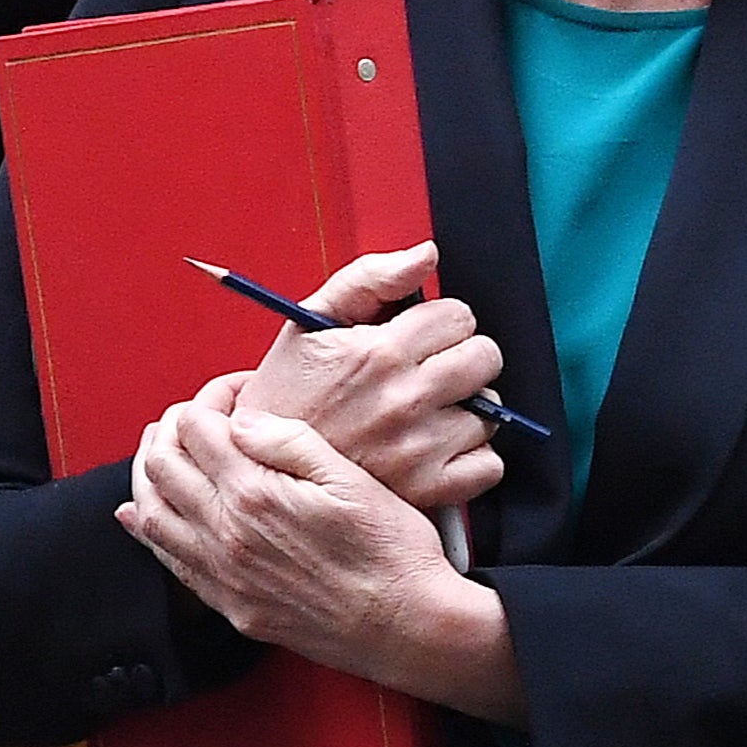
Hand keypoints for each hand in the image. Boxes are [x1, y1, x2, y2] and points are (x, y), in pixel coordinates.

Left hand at [116, 400, 526, 726]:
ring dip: (149, 473)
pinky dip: (147, 530)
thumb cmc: (390, 552)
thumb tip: (241, 418)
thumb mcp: (350, 478)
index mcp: (255, 495)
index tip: (238, 393)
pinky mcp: (230, 605)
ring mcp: (223, 575)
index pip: (198, 427)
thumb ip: (288, 440)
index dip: (212, 397)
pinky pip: (169, 562)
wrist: (404, 626)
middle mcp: (226, 536)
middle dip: (172, 427)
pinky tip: (143, 514)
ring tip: (165, 451)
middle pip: (162, 465)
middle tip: (199, 416)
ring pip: (152, 513)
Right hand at [239, 241, 506, 511]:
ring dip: (466, 407)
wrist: (257, 469)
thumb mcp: (312, 321)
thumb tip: (425, 255)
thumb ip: (371, 277)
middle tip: (430, 368)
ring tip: (427, 410)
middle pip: (484, 358)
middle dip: (461, 355)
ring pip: (489, 411)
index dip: (439, 321)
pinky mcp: (427, 491)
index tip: (420, 336)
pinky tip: (439, 446)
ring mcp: (418, 450)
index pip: (459, 315)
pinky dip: (473, 456)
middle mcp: (404, 400)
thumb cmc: (286, 394)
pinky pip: (488, 465)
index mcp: (379, 353)